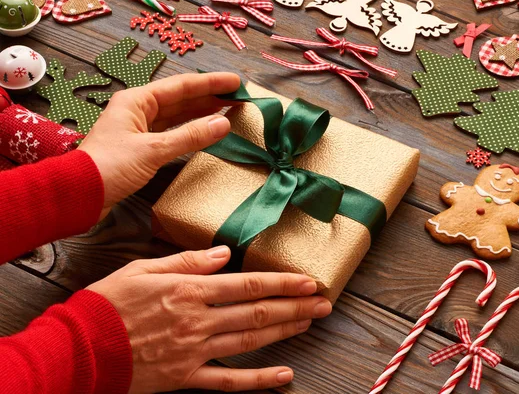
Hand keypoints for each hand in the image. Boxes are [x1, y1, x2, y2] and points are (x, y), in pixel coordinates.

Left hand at [78, 72, 240, 220]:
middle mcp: (138, 109)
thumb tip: (223, 123)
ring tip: (229, 111)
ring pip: (177, 116)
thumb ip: (190, 136)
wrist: (79, 193)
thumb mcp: (154, 150)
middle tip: (239, 98)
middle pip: (181, 99)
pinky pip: (172, 133)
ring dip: (202, 114)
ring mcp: (139, 128)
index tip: (236, 82)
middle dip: (210, 98)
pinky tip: (206, 132)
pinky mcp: (140, 147)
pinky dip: (190, 132)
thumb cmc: (110, 166)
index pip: (182, 86)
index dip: (211, 83)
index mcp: (137, 100)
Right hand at [87, 246, 331, 392]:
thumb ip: (187, 260)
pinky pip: (228, 381)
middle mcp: (198, 319)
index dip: (283, 282)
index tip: (308, 280)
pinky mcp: (185, 377)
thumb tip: (224, 254)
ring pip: (250, 340)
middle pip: (258, 312)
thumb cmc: (107, 304)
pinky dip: (258, 379)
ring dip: (284, 331)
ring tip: (310, 323)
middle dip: (295, 306)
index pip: (248, 284)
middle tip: (323, 303)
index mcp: (189, 289)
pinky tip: (284, 375)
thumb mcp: (143, 268)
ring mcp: (194, 351)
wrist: (77, 349)